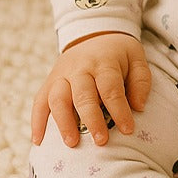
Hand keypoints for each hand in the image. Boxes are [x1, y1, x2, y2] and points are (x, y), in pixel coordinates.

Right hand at [31, 32, 151, 147]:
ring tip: (72, 143)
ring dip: (63, 122)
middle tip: (101, 141)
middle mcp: (79, 67)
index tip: (128, 130)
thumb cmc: (119, 54)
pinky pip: (39, 101)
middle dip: (91, 119)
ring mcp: (61, 74)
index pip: (110, 88)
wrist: (94, 34)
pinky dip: (37, 121)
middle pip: (83, 95)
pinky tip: (39, 141)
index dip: (119, 110)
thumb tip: (138, 107)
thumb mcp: (136, 58)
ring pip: (57, 98)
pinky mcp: (49, 82)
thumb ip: (140, 81)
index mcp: (103, 61)